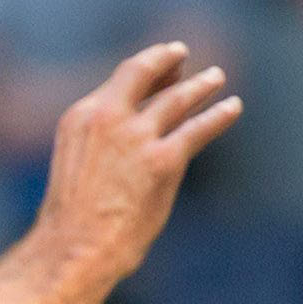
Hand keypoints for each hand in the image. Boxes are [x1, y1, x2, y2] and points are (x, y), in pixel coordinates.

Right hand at [37, 42, 241, 286]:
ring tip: (216, 78)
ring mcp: (137, 137)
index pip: (119, 82)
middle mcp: (108, 117)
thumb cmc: (69, 223)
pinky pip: (198, 129)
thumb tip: (127, 151)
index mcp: (80, 117)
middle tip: (183, 55)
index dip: (145, 69)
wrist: (73, 249)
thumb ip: (99, 146)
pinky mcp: (163, 160)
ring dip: (200, 85)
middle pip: (144, 73)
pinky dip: (218, 116)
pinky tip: (232, 109)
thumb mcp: (74, 167)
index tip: (161, 64)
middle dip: (167, 61)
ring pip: (177, 98)